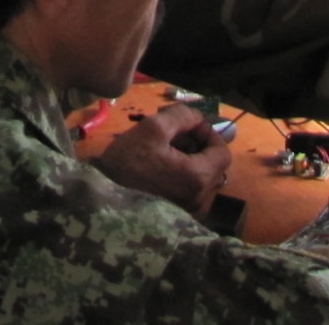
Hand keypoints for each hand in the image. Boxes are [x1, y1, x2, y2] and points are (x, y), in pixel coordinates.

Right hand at [92, 103, 232, 219]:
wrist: (105, 195)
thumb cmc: (129, 161)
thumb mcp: (153, 127)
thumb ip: (181, 116)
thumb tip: (196, 116)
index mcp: (199, 176)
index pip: (223, 152)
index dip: (209, 133)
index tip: (189, 124)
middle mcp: (200, 196)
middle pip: (212, 163)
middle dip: (196, 142)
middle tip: (173, 132)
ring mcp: (189, 206)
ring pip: (200, 173)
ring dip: (188, 155)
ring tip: (164, 145)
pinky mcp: (178, 211)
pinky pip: (189, 184)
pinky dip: (182, 169)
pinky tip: (160, 162)